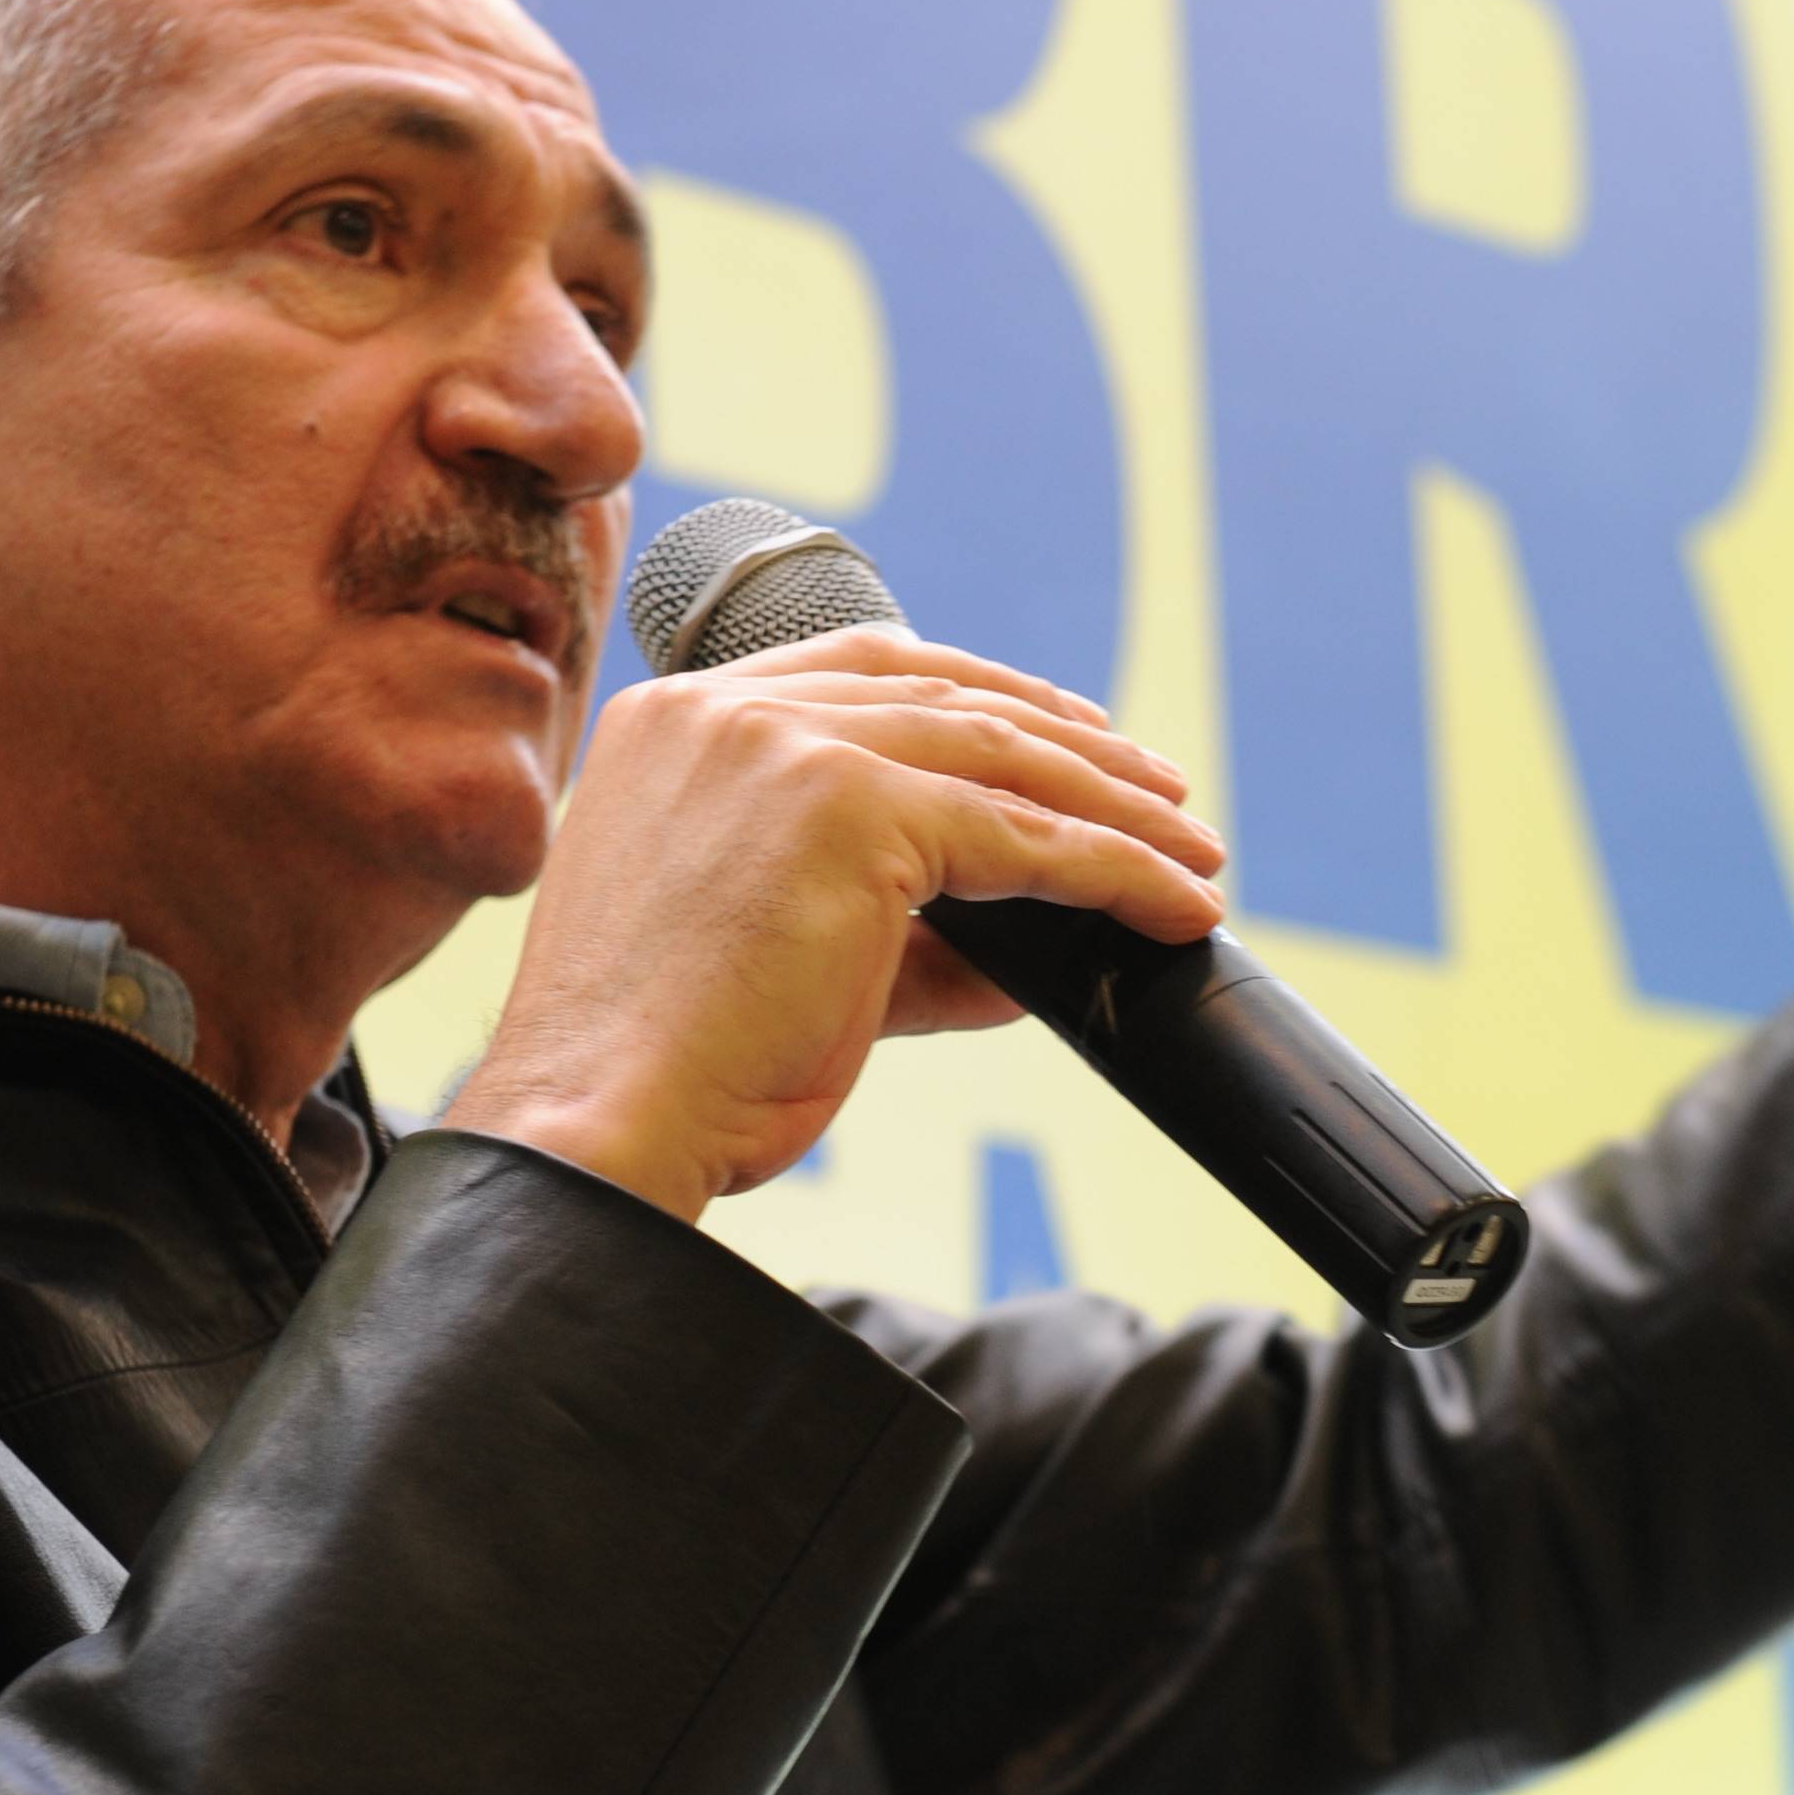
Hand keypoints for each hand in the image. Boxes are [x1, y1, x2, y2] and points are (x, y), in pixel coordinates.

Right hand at [444, 629, 1223, 1219]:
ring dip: (1118, 805)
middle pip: (948, 697)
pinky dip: (1117, 868)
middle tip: (1161, 790)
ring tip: (1192, 850)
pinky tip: (1174, 902)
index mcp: (676, 721)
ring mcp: (784, 746)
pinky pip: (1026, 833)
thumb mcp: (778, 955)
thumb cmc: (669, 1069)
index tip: (1067, 733)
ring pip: (1002, 755)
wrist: (601, 1125)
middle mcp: (724, 710)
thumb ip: (897, 931)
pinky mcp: (850, 808)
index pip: (863, 669)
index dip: (983, 696)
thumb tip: (1026, 950)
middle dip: (1073, 744)